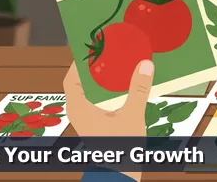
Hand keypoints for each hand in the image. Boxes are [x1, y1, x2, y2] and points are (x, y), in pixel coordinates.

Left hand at [64, 60, 154, 181]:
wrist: (119, 176)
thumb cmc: (119, 149)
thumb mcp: (131, 116)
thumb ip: (138, 90)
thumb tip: (145, 64)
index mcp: (79, 108)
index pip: (71, 78)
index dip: (81, 61)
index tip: (94, 47)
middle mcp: (80, 113)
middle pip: (83, 83)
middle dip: (96, 67)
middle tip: (112, 51)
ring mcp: (88, 120)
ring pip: (92, 93)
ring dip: (104, 79)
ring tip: (121, 64)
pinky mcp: (98, 125)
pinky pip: (100, 102)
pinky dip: (110, 91)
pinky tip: (127, 87)